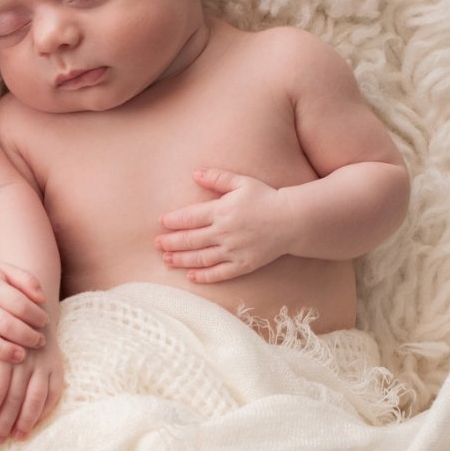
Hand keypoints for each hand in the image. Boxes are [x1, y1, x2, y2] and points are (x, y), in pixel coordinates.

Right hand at [0, 263, 49, 394]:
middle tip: (40, 342)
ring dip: (4, 350)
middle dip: (25, 335)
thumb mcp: (6, 271)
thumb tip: (42, 298)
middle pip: (3, 323)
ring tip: (21, 356)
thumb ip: (27, 280)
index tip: (45, 322)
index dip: (34, 314)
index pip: (17, 302)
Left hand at [0, 334, 63, 442]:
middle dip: (5, 420)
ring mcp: (43, 362)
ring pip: (36, 397)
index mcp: (3, 351)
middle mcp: (25, 357)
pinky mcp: (57, 365)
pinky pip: (54, 392)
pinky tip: (34, 423)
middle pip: (15, 395)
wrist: (28, 309)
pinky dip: (45, 410)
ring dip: (26, 420)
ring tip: (17, 436)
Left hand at [156, 168, 292, 283]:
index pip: (190, 217)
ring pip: (201, 258)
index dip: (173, 221)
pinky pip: (219, 273)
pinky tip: (191, 276)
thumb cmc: (266, 197)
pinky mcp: (243, 264)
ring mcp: (233, 250)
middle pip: (191, 239)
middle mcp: (224, 232)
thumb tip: (195, 174)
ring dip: (181, 260)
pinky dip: (204, 276)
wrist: (292, 220)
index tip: (161, 223)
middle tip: (157, 244)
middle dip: (171, 242)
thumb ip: (218, 178)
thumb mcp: (242, 182)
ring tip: (167, 260)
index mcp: (222, 211)